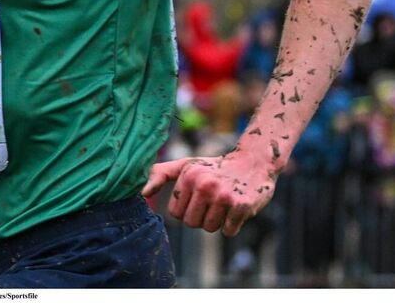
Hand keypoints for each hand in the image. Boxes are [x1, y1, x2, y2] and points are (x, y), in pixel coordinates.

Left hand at [142, 150, 276, 235]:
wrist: (252, 162)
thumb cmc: (213, 168)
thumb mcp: (186, 166)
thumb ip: (161, 175)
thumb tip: (141, 193)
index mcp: (188, 175)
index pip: (175, 213)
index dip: (186, 209)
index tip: (198, 197)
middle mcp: (204, 184)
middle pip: (191, 223)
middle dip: (201, 218)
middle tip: (211, 203)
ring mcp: (224, 195)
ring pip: (210, 228)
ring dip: (217, 222)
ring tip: (224, 204)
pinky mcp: (242, 206)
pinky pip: (228, 231)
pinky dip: (232, 225)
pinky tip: (235, 209)